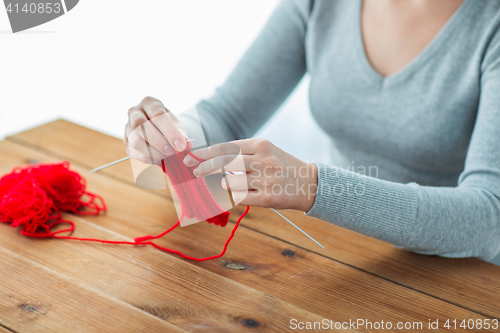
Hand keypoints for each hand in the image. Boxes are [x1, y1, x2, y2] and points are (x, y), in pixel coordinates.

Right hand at [124, 96, 192, 163]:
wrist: (159, 130)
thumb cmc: (169, 126)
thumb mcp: (178, 127)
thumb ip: (182, 135)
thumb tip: (187, 144)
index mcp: (149, 102)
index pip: (158, 115)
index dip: (170, 132)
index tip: (181, 145)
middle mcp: (135, 112)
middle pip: (141, 126)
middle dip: (159, 142)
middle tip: (172, 151)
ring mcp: (127, 127)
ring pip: (135, 141)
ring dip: (153, 152)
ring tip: (166, 155)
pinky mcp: (126, 141)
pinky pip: (134, 153)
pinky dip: (148, 158)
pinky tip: (159, 158)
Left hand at [183, 138, 318, 211]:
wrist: (310, 183)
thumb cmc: (281, 166)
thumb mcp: (265, 151)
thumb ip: (241, 153)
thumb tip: (210, 159)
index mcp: (261, 145)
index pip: (226, 147)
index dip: (206, 153)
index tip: (191, 157)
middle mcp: (263, 160)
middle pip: (225, 163)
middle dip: (206, 167)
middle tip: (194, 172)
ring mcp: (266, 179)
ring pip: (231, 182)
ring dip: (225, 185)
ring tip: (232, 184)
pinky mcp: (268, 198)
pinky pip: (241, 198)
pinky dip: (236, 196)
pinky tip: (241, 193)